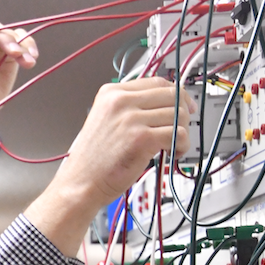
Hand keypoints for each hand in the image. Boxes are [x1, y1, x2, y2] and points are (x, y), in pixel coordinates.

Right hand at [62, 77, 195, 208]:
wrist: (80, 182)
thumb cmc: (93, 159)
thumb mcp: (105, 119)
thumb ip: (130, 107)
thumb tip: (164, 104)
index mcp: (111, 93)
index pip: (157, 82)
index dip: (176, 93)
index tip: (184, 104)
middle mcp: (121, 101)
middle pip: (172, 95)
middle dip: (184, 111)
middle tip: (183, 126)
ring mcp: (131, 119)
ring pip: (179, 114)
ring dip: (183, 131)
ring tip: (174, 144)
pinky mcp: (142, 139)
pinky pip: (179, 134)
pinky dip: (183, 145)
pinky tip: (175, 152)